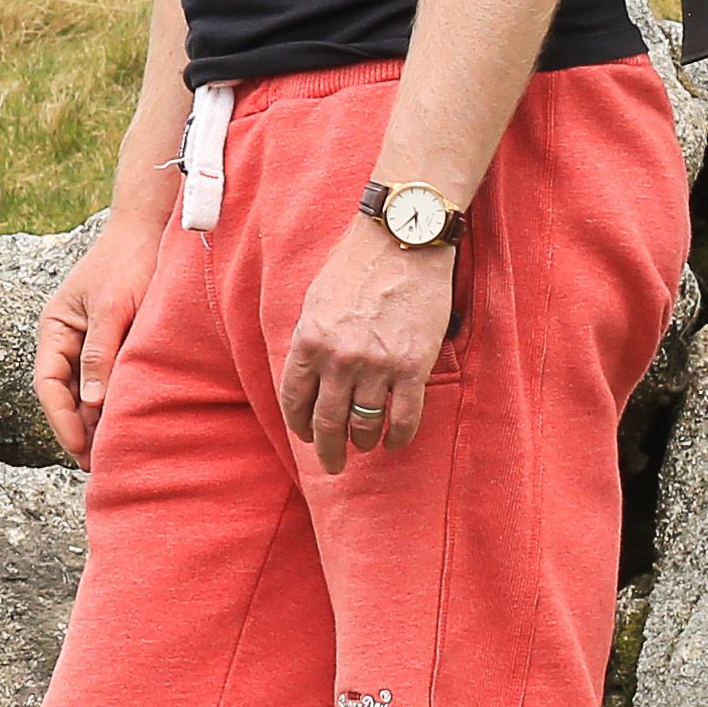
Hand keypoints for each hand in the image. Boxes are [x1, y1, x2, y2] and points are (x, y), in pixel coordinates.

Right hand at [31, 220, 160, 462]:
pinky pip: (107, 381)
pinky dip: (113, 404)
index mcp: (55, 327)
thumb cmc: (131, 262)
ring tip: (112, 455)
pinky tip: (127, 424)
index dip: (62, 421)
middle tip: (98, 467)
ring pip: (86, 391)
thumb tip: (91, 403)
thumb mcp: (114, 308)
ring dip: (95, 421)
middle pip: (64, 394)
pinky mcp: (115, 342)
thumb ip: (100, 353)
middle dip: (77, 430)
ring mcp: (90, 340)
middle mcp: (67, 337)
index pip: (48, 384)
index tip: (81, 451)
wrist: (155, 228)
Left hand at [279, 221, 456, 470]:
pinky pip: (404, 417)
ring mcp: (377, 366)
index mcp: (308, 341)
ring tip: (365, 445)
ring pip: (364, 425)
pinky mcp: (413, 367)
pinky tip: (395, 441)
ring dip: (363, 442)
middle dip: (328, 450)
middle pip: (327, 422)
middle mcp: (338, 359)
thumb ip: (309, 341)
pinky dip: (399, 436)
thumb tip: (306, 375)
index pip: (294, 400)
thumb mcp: (315, 301)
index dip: (299, 426)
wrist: (402, 241)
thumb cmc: (356, 266)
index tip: (305, 437)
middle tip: (332, 464)